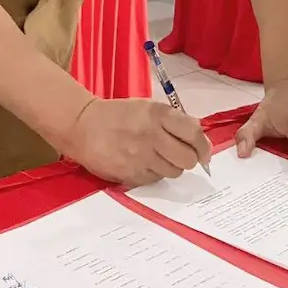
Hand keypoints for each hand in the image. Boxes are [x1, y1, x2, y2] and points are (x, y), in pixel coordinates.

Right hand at [64, 98, 211, 185]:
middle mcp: (152, 135)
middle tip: (181, 155)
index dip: (203, 146)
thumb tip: (198, 134)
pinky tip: (143, 162)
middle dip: (188, 159)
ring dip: (171, 166)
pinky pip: (155, 179)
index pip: (193, 133)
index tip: (204, 152)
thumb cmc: (118, 115)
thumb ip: (173, 119)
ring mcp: (141, 157)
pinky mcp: (131, 175)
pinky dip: (155, 173)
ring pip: (174, 172)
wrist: (83, 126)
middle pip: (188, 158)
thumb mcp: (147, 107)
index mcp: (158, 114)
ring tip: (158, 157)